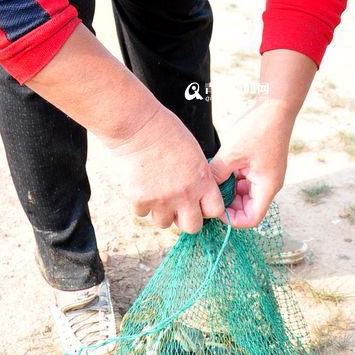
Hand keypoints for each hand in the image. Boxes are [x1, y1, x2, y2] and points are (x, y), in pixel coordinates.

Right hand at [110, 104, 224, 232]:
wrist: (139, 127)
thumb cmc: (167, 133)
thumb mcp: (195, 154)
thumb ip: (199, 177)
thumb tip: (199, 196)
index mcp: (202, 181)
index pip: (215, 211)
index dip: (207, 209)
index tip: (199, 203)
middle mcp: (185, 195)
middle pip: (192, 227)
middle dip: (185, 219)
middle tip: (178, 207)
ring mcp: (162, 200)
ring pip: (164, 223)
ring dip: (161, 212)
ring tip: (156, 192)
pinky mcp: (140, 200)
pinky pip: (142, 214)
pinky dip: (141, 204)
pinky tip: (142, 185)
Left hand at [209, 98, 295, 227]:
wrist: (275, 105)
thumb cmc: (257, 129)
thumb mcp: (231, 154)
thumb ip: (217, 174)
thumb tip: (204, 188)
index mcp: (267, 187)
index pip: (251, 219)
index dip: (232, 219)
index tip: (215, 208)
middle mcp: (269, 184)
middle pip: (247, 207)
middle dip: (228, 204)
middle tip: (210, 193)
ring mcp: (266, 174)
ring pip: (245, 193)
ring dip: (229, 190)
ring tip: (214, 178)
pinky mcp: (262, 165)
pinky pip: (246, 180)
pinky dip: (233, 178)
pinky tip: (221, 167)